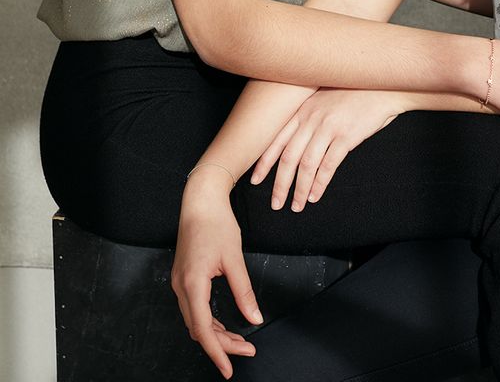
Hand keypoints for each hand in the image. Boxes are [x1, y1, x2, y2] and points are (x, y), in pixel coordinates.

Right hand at [171, 169, 262, 378]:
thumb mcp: (234, 258)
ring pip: (195, 319)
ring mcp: (180, 282)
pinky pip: (193, 307)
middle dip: (222, 344)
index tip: (229, 368)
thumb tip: (254, 317)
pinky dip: (208, 319)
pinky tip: (224, 323)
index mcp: (192, 283)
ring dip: (215, 332)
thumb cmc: (216, 222)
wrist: (200, 199)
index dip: (217, 351)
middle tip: (247, 349)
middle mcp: (181, 286)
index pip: (202, 328)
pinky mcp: (183, 276)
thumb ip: (244, 290)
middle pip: (198, 327)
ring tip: (240, 340)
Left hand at [250, 88, 405, 210]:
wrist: (382, 86)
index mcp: (303, 110)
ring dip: (299, 189)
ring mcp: (328, 127)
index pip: (276, 139)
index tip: (255, 179)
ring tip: (296, 205)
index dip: (264, 162)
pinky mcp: (346, 136)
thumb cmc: (354, 93)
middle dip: (280, 183)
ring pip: (306, 164)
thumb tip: (296, 140)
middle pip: (288, 156)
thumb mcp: (324, 99)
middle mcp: (311, 118)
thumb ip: (309, 116)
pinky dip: (319, 183)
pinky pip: (328, 165)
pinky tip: (314, 195)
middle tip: (275, 203)